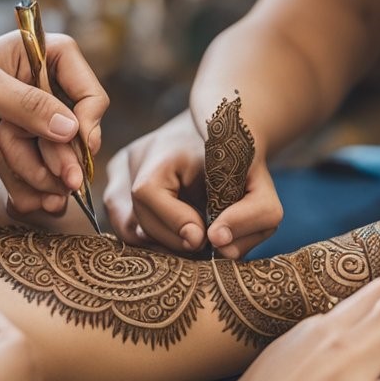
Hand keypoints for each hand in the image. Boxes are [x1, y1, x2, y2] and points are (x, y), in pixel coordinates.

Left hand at [0, 32, 108, 217]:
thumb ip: (24, 104)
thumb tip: (70, 128)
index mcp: (37, 57)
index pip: (85, 85)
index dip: (89, 114)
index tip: (79, 139)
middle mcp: (38, 91)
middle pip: (77, 131)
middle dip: (65, 156)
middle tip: (65, 181)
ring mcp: (28, 126)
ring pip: (58, 159)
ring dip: (42, 176)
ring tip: (24, 182)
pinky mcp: (15, 154)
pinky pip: (37, 178)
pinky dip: (30, 190)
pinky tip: (17, 199)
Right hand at [104, 112, 282, 257]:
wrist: (226, 136)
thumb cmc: (243, 166)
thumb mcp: (263, 187)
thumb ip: (253, 215)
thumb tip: (219, 244)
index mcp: (164, 149)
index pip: (146, 192)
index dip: (175, 222)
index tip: (204, 237)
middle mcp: (133, 156)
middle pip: (136, 219)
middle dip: (173, 240)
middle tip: (201, 242)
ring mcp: (121, 169)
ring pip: (125, 228)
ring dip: (160, 242)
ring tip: (189, 236)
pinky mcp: (116, 182)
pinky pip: (123, 224)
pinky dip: (150, 236)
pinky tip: (175, 231)